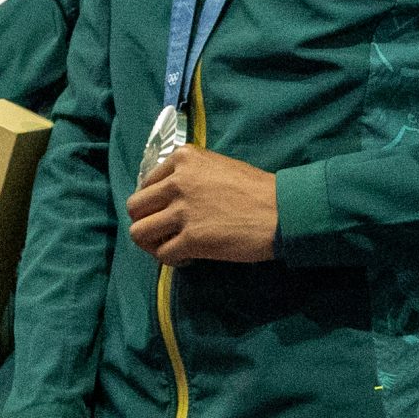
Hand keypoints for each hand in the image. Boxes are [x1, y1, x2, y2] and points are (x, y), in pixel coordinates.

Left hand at [126, 146, 278, 264]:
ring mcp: (182, 211)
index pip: (145, 183)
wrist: (283, 210)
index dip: (153, 202)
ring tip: (170, 246)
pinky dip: (172, 259)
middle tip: (162, 232)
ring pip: (139, 232)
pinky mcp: (191, 239)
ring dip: (152, 243)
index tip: (167, 213)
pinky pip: (162, 254)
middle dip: (146, 222)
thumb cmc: (256, 189)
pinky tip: (189, 258)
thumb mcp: (217, 166)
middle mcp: (177, 181)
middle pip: (135, 207)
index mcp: (182, 158)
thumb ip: (188, 175)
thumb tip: (165, 197)